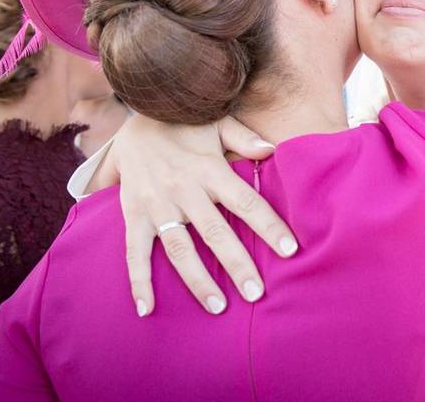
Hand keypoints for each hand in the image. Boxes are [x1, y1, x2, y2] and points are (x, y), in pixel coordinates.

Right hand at [112, 114, 297, 316]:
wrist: (135, 115)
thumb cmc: (185, 124)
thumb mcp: (216, 122)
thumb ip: (244, 137)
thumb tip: (272, 148)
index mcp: (210, 169)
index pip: (246, 201)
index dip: (268, 226)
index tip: (290, 250)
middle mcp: (184, 190)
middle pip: (215, 232)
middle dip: (237, 264)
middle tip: (257, 293)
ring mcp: (157, 205)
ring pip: (179, 249)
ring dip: (197, 280)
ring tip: (218, 307)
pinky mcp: (133, 215)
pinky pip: (134, 252)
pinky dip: (138, 281)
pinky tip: (146, 308)